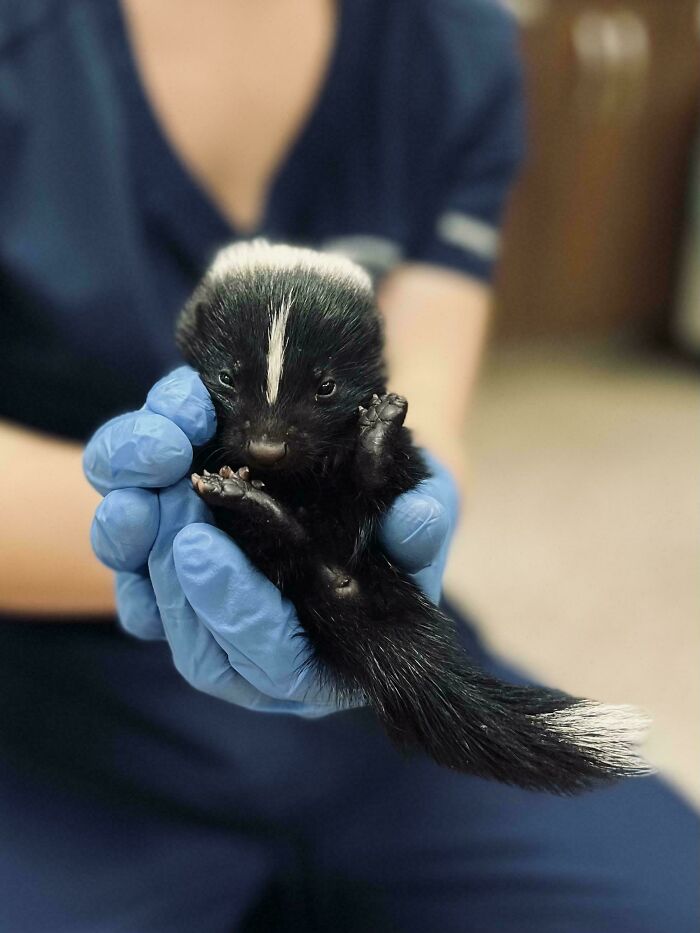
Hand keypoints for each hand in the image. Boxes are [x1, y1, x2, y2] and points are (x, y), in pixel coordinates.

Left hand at [84, 367, 459, 715]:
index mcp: (328, 659)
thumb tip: (415, 520)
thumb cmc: (394, 508)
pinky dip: (127, 516)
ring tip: (156, 470)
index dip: (234, 612)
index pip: (271, 663)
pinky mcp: (174, 579)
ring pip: (149, 609)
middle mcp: (262, 655)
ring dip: (139, 540)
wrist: (358, 479)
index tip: (200, 548)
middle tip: (168, 500)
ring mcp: (214, 623)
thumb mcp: (426, 506)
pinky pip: (129, 566)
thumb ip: (426, 525)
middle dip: (172, 574)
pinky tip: (146, 459)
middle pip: (196, 645)